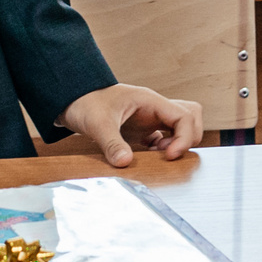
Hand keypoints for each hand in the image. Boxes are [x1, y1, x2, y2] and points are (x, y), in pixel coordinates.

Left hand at [57, 83, 202, 165]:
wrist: (70, 99)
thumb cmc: (84, 102)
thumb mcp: (97, 122)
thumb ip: (111, 142)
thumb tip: (125, 163)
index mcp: (149, 101)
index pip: (185, 115)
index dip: (184, 137)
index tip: (169, 155)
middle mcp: (154, 108)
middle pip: (191, 117)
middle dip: (189, 138)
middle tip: (169, 155)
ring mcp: (150, 118)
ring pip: (180, 127)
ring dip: (178, 143)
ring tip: (160, 157)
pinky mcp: (142, 129)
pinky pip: (165, 138)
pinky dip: (164, 150)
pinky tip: (149, 158)